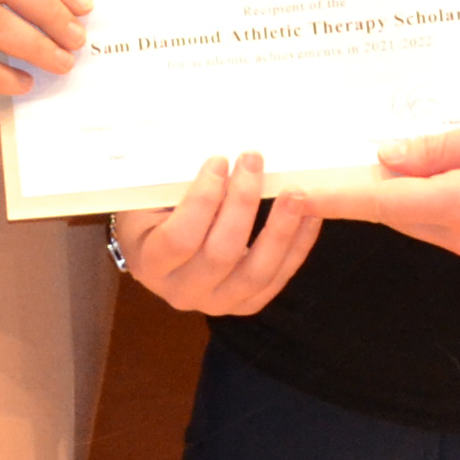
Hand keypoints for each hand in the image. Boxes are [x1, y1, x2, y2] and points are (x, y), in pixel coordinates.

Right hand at [111, 154, 322, 315]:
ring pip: (256, 272)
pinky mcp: (247, 302)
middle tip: (253, 162)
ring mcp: (218, 302)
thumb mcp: (149, 197)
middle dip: (242, 202)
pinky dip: (298, 245)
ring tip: (294, 191)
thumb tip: (220, 156)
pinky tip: (309, 214)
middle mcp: (182, 292)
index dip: (202, 199)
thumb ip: (175, 181)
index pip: (179, 238)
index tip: (219, 160)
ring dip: (279, 228)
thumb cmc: (154, 214)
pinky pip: (279, 277)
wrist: (162, 249)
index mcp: (150, 263)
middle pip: (221, 254)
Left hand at [310, 114, 459, 263]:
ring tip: (393, 153)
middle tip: (339, 153)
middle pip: (395, 212)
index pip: (382, 202)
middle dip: (367, 186)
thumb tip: (388, 157)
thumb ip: (442, 146)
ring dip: (402, 192)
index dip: (335, 196)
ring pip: (418, 219)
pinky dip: (430, 199)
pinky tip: (441, 170)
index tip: (296, 192)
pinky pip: (445, 223)